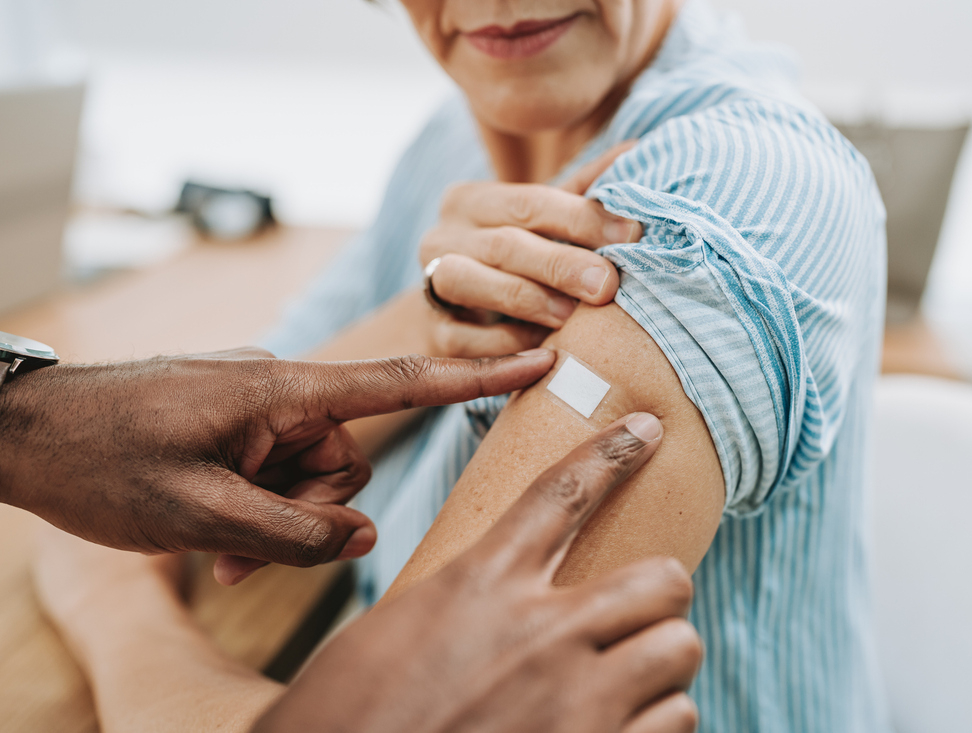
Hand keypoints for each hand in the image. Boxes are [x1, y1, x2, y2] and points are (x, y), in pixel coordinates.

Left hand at [0, 347, 555, 584]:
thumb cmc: (100, 461)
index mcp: (281, 391)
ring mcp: (254, 404)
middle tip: (244, 552)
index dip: (476, 375)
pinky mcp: (233, 419)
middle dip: (308, 513)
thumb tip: (362, 535)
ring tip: (216, 552)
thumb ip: (294, 529)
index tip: (539, 359)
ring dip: (275, 520)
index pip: (399, 381)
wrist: (20, 431)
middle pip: (345, 458)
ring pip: (308, 473)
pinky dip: (255, 507)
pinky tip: (212, 539)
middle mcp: (278, 389)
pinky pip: (272, 467)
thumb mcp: (200, 512)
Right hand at [254, 413, 700, 732]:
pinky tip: (624, 726)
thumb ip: (463, 602)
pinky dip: (658, 721)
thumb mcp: (391, 633)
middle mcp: (542, 634)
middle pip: (661, 578)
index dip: (612, 452)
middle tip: (637, 616)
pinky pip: (676, 721)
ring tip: (628, 679)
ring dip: (660, 665)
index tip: (647, 430)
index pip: (563, 492)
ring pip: (679, 650)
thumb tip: (509, 595)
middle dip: (660, 594)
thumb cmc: (348, 716)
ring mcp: (578, 701)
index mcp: (482, 586)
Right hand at [418, 142, 642, 357]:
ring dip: (525, 299)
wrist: (462, 316)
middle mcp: (441, 236)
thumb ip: (584, 192)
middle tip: (607, 284)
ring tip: (571, 316)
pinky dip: (504, 344)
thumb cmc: (518, 261)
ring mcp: (429, 283)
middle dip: (560, 264)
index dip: (582, 217)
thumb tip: (638, 150)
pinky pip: (462, 339)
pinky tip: (543, 351)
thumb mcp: (547, 224)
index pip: (530, 201)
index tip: (632, 233)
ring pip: (466, 281)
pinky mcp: (433, 333)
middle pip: (503, 244)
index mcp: (472, 200)